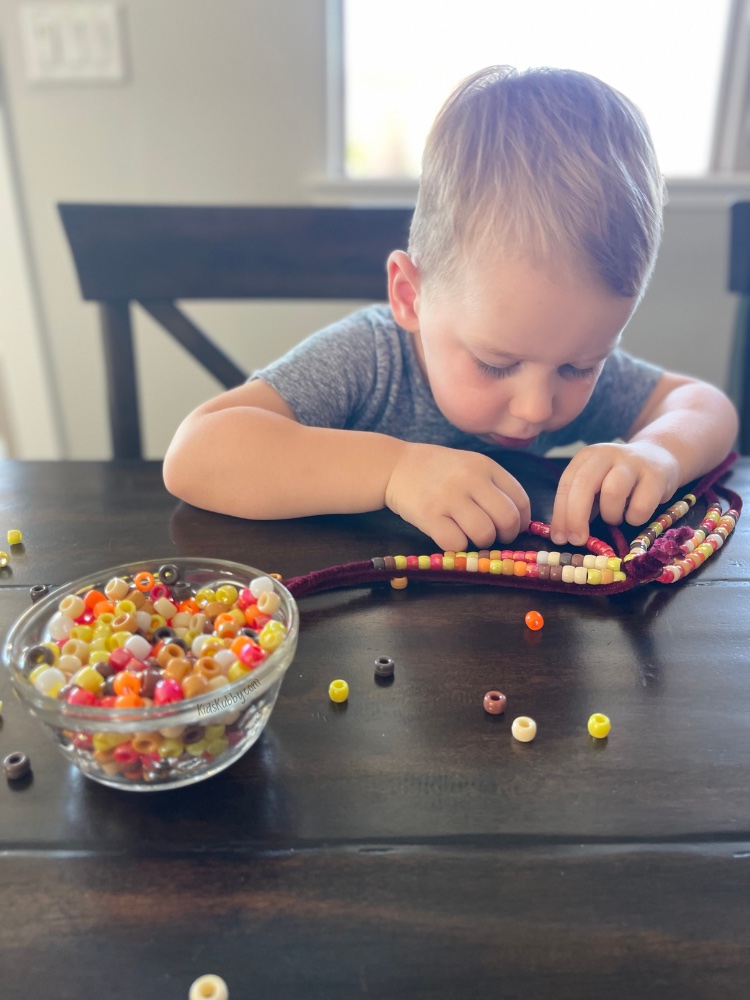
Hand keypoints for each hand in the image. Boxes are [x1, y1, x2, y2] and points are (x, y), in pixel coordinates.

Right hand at [385, 443, 530, 550]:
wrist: (395, 465)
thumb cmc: (437, 471)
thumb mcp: (470, 465)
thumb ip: (494, 487)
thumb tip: (520, 522)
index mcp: (486, 466)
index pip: (521, 501)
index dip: (521, 521)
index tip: (510, 528)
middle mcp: (471, 479)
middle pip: (508, 520)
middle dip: (505, 536)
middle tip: (493, 537)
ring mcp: (449, 496)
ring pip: (484, 534)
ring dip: (480, 543)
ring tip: (468, 535)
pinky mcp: (429, 515)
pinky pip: (456, 543)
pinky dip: (456, 546)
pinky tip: (449, 535)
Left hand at [550, 441, 680, 545]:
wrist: (660, 457)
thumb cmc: (619, 479)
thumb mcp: (596, 485)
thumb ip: (579, 504)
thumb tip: (563, 535)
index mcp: (587, 456)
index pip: (566, 484)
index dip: (560, 513)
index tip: (559, 537)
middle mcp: (607, 454)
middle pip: (584, 485)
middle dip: (576, 517)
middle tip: (578, 540)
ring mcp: (633, 462)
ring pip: (612, 493)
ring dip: (610, 515)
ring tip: (616, 517)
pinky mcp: (656, 475)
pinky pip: (640, 506)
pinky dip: (634, 518)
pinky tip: (635, 513)